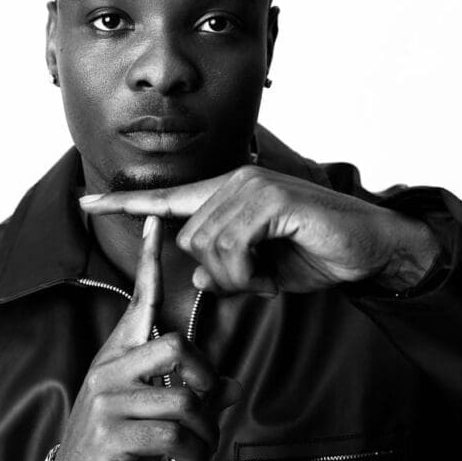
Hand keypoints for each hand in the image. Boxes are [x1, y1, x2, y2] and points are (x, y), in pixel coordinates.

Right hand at [52, 215, 240, 460]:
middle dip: (205, 377)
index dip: (147, 260)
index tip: (155, 221)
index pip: (138, 298)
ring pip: (182, 399)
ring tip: (202, 452)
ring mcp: (108, 400)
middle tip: (208, 406)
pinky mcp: (112, 434)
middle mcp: (111, 368)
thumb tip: (231, 387)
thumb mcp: (152, 412)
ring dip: (205, 433)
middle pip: (176, 345)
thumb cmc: (117, 443)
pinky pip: (173, 436)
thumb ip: (188, 395)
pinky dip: (195, 457)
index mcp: (120, 354)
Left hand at [80, 166, 440, 295]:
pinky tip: (273, 270)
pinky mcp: (271, 197)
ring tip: (269, 274)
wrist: (373, 248)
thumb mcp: (263, 273)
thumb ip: (226, 271)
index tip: (88, 201)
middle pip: (187, 236)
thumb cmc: (319, 255)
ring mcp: (252, 185)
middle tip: (256, 279)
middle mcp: (235, 181)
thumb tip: (195, 276)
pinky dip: (249, 272)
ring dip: (237, 275)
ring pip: (206, 244)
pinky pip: (232, 245)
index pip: (168, 198)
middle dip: (217, 272)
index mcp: (229, 195)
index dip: (125, 202)